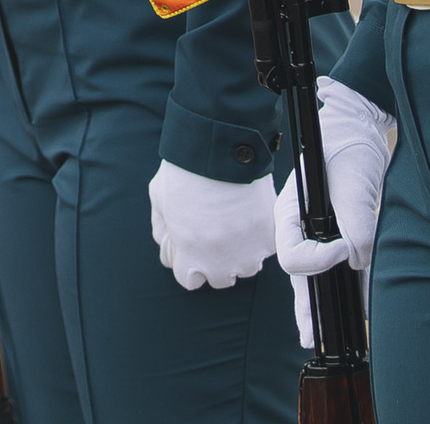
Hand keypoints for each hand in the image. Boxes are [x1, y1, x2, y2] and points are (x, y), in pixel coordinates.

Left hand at [149, 160, 277, 290]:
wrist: (222, 148)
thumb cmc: (187, 171)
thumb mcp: (160, 199)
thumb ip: (162, 228)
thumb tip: (168, 245)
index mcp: (191, 254)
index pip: (189, 281)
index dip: (188, 263)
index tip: (191, 248)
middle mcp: (221, 259)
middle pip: (220, 279)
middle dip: (215, 261)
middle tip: (215, 236)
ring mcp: (249, 250)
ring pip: (247, 268)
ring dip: (241, 253)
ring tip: (235, 226)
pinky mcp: (269, 236)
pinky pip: (266, 248)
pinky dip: (260, 237)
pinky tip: (251, 216)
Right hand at [273, 77, 396, 347]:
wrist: (359, 133)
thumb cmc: (348, 150)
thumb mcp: (352, 183)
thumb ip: (356, 223)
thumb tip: (358, 260)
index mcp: (290, 214)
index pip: (294, 255)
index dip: (318, 261)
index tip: (345, 250)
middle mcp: (302, 228)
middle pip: (300, 276)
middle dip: (307, 308)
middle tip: (311, 337)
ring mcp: (319, 233)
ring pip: (318, 278)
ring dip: (323, 306)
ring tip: (323, 337)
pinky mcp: (341, 235)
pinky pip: (340, 269)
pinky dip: (346, 289)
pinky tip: (352, 309)